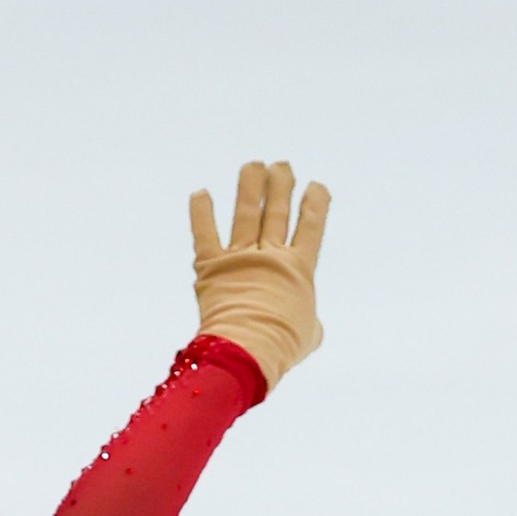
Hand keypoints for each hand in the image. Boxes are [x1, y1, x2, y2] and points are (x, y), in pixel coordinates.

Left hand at [189, 159, 329, 388]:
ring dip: (249, 186)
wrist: (249, 349)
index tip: (316, 186)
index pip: (311, 227)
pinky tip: (200, 193)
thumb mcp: (309, 334)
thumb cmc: (283, 346)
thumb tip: (309, 325)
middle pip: (277, 212)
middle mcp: (271, 256)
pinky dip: (201, 212)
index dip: (315, 204)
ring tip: (251, 165)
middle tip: (281, 166)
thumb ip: (310, 322)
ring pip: (246, 213)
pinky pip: (204, 234)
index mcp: (299, 268)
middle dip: (281, 186)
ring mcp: (241, 258)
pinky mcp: (212, 266)